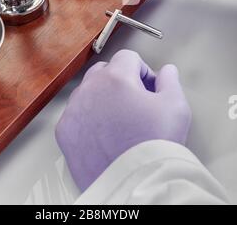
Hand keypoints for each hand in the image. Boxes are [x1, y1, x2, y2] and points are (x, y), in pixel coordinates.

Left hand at [55, 50, 190, 191]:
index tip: (148, 87)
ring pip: (88, 91)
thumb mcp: (176, 107)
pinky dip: (88, 118)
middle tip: (136, 103)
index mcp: (116, 78)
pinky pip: (75, 114)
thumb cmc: (153, 148)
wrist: (135, 185)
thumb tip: (167, 71)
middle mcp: (90, 89)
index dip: (143, 70)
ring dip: (102, 98)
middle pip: (105, 70)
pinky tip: (104, 133)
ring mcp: (74, 110)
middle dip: (121, 80)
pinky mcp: (65, 131)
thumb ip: (170, 81)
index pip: (128, 57)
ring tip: (120, 121)